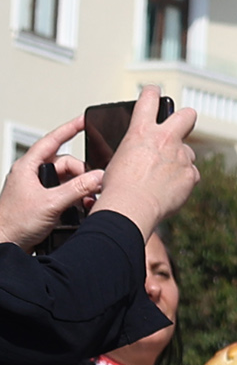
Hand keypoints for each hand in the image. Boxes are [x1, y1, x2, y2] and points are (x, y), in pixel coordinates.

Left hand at [0, 113, 109, 249]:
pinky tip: (81, 208)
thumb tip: (98, 177)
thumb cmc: (14, 223)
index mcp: (27, 167)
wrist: (5, 243)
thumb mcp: (51, 203)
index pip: (52, 141)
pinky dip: (76, 199)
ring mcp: (37, 188)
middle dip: (82, 174)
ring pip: (67, 180)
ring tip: (86, 202)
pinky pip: (65, 193)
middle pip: (66, 164)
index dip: (69, 129)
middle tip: (93, 188)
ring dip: (80, 189)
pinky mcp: (42, 201)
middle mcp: (32, 175)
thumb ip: (77, 189)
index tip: (84, 121)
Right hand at [87, 89, 200, 237]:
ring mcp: (181, 157)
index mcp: (141, 131)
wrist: (130, 207)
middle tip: (182, 122)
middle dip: (185, 117)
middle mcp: (165, 139)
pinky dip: (182, 180)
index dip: (153, 93)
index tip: (155, 92)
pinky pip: (190, 174)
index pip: (149, 100)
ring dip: (179, 160)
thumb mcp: (120, 157)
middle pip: (187, 116)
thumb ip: (138, 148)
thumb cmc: (118, 186)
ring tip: (163, 176)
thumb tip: (145, 152)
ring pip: (187, 152)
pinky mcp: (191, 174)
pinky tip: (169, 189)